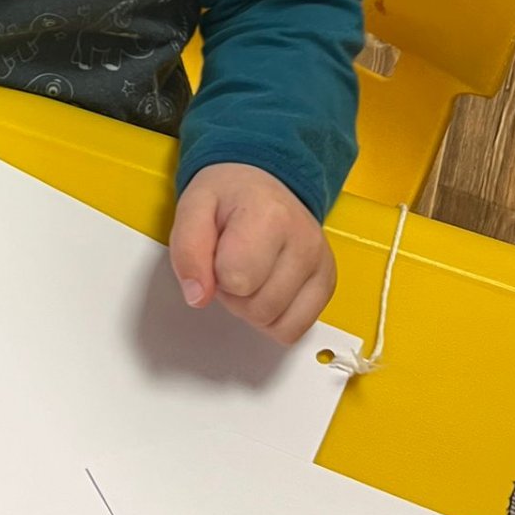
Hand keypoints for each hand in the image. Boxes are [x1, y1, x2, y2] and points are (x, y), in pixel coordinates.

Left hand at [168, 163, 334, 344]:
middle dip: (233, 294)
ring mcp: (321, 263)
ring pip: (277, 324)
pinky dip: (274, 319)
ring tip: (249, 272)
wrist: (259, 185)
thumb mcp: (192, 208)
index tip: (217, 250)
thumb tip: (198, 296)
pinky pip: (296, 329)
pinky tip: (266, 289)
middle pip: (258, 308)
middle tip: (230, 262)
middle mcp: (304, 240)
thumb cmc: (228, 197)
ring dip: (252, 307)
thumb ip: (187, 251)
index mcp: (270, 215)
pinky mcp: (326, 283)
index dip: (214, 273)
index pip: (235, 280)